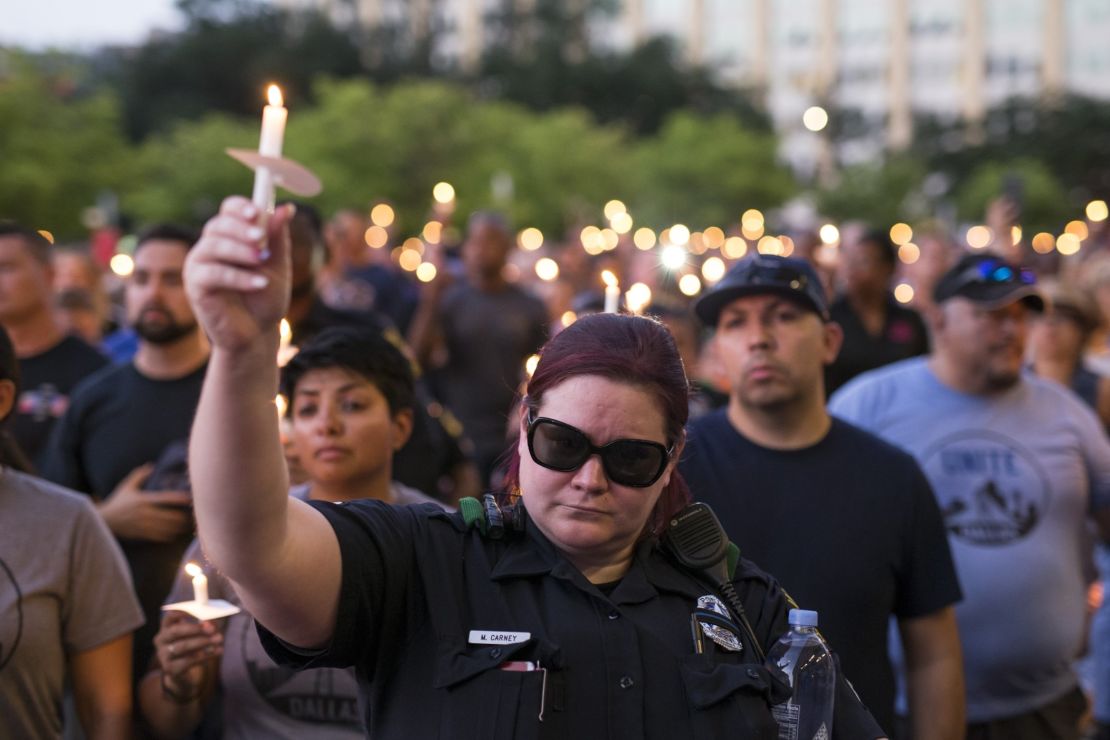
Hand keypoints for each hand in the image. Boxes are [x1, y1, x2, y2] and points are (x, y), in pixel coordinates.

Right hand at [97, 464, 192, 541]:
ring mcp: (143, 524)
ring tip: (185, 526)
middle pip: (169, 516)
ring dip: (177, 527)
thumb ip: (139, 475)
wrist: (104, 520)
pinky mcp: (140, 534)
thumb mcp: (127, 486)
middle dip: (181, 517)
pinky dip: (168, 536)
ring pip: (165, 527)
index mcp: (143, 499)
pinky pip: (158, 536)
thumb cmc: (117, 502)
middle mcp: (145, 512)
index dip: (179, 498)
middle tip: (191, 516)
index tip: (189, 498)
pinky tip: (173, 534)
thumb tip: (151, 465)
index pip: (165, 498)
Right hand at [154, 611, 221, 697]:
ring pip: (182, 646)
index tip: (200, 612)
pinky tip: (217, 651)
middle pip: (175, 631)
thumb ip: (204, 626)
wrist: (180, 671)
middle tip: (212, 629)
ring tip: (219, 639)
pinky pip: (188, 661)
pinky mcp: (170, 669)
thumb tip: (212, 624)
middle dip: (195, 629)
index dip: (184, 612)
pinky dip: (205, 655)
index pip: (170, 616)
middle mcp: (161, 640)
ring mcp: (163, 655)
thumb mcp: (195, 635)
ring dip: (203, 642)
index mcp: (166, 627)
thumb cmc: (190, 646)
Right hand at [185, 197, 294, 351]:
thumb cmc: (265, 297)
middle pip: (219, 225)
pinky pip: (213, 274)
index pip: (229, 210)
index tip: (256, 212)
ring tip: (262, 261)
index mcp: (231, 236)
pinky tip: (259, 283)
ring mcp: (199, 265)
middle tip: (261, 238)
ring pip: (214, 246)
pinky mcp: (196, 286)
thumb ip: (278, 238)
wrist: (257, 333)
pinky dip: (238, 277)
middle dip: (241, 229)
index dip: (240, 208)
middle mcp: (211, 246)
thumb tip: (288, 208)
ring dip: (240, 252)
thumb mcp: (277, 265)